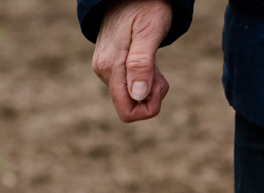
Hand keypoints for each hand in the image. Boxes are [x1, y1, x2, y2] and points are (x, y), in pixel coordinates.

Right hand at [92, 0, 171, 122]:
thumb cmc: (145, 7)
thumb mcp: (149, 32)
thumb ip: (142, 64)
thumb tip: (138, 95)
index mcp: (111, 67)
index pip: (128, 111)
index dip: (149, 108)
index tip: (159, 86)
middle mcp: (104, 70)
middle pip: (130, 106)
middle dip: (151, 96)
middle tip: (158, 71)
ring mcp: (106, 68)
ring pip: (131, 97)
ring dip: (149, 86)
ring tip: (154, 61)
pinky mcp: (111, 65)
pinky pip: (130, 85)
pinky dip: (145, 78)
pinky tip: (148, 60)